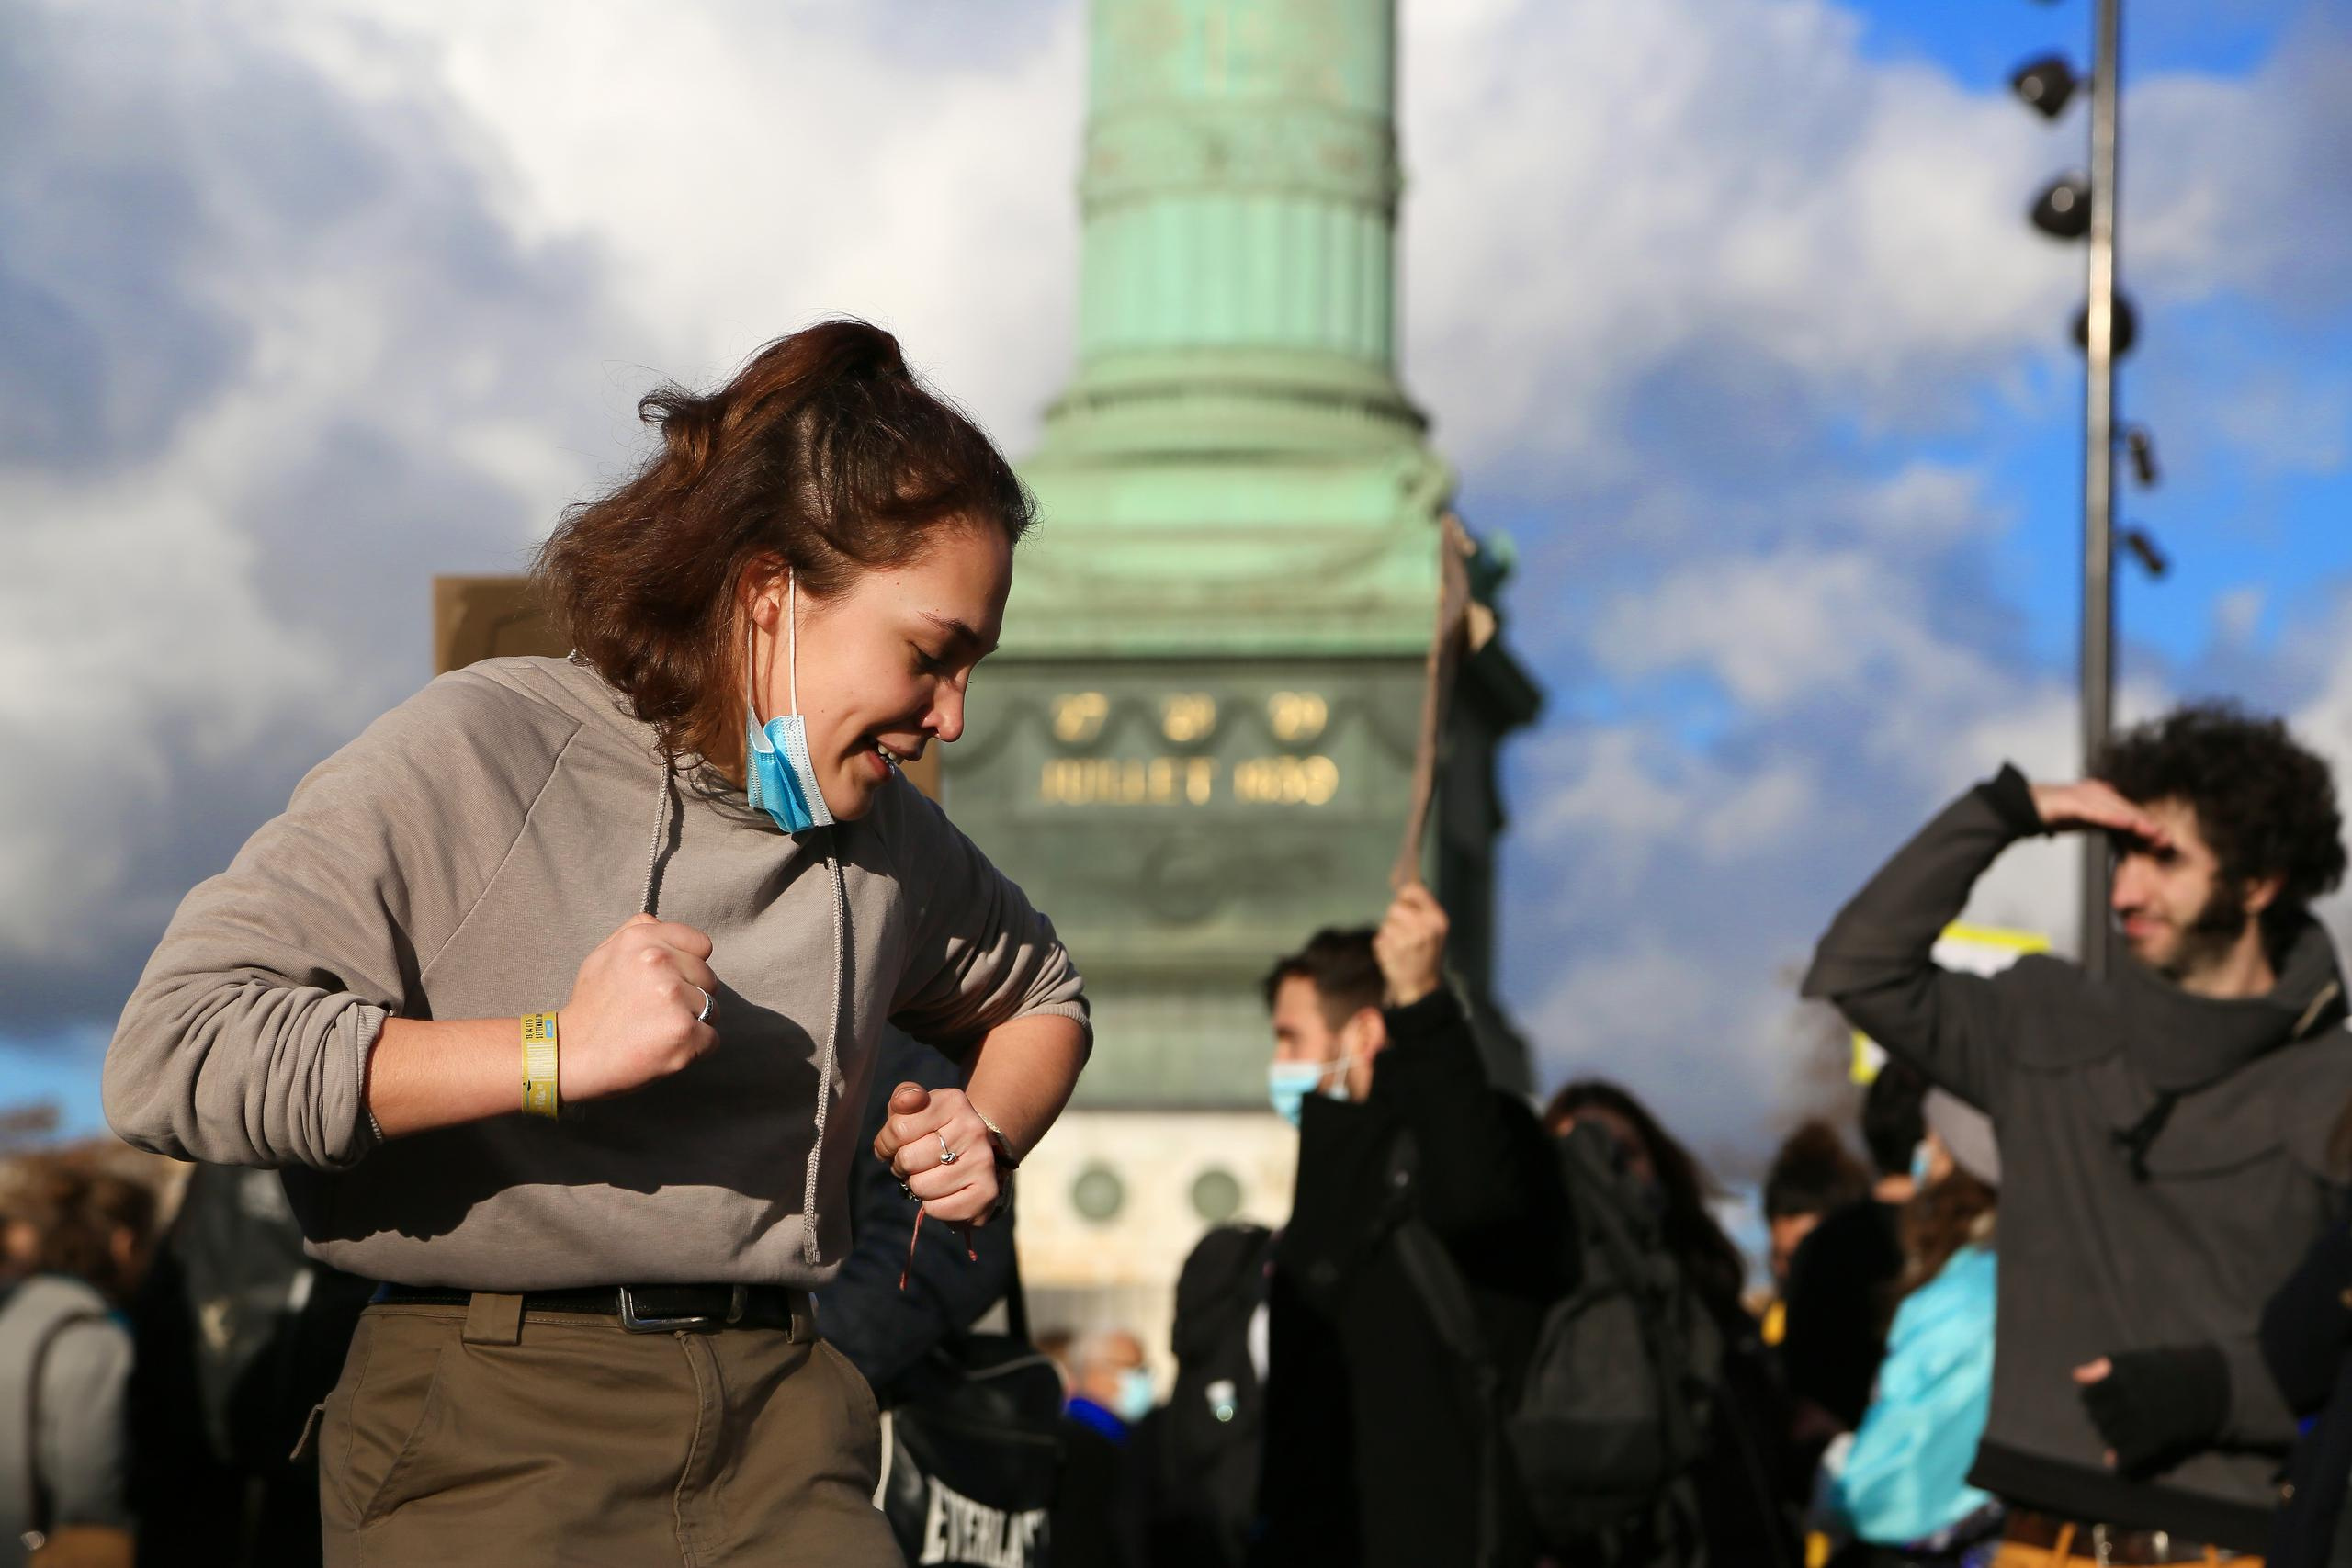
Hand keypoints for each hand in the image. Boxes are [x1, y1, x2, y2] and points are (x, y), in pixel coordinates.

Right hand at [555, 913, 720, 1101]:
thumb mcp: (604, 954)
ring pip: (712, 1010)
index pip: (702, 946)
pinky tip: (664, 1049)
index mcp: (642, 938)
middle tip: (656, 1012)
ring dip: (693, 1023)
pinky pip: (712, 1040)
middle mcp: (659, 962)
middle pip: (709, 979)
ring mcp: (673, 998)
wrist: (572, 1055)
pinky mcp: (684, 1032)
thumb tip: (665, 925)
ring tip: (657, 1030)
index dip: (690, 966)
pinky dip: (694, 1049)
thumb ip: (638, 932)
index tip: (670, 982)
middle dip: (691, 996)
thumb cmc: (591, 1006)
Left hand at [875, 1083, 1004, 1225]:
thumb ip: (905, 1097)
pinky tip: (943, 1192)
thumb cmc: (934, 1130)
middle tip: (914, 1162)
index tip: (897, 1144)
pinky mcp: (986, 1193)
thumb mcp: (917, 1108)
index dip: (887, 1143)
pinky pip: (936, 1209)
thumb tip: (906, 1100)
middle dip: (902, 1165)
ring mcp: (983, 1162)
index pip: (898, 1129)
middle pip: (908, 1159)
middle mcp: (973, 1129)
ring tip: (929, 1175)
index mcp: (954, 1102)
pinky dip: (932, 1205)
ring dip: (917, 1185)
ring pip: (920, 1186)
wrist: (975, 1154)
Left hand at [1374, 882, 1448, 1007]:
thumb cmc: (1427, 953)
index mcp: (1437, 919)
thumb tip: (1404, 886)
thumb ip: (1423, 908)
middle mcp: (1423, 927)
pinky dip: (1384, 944)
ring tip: (1401, 945)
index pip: (1413, 890)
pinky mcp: (1390, 950)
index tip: (1404, 899)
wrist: (1421, 984)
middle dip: (1396, 917)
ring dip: (1389, 932)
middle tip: (1405, 931)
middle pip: (1395, 907)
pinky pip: (1379, 937)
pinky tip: (1395, 954)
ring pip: (1386, 923)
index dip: (1405, 894)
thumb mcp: (1435, 929)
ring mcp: (1406, 940)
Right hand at [2029, 779, 2172, 848]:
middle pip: (2128, 809)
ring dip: (2136, 822)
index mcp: (2102, 794)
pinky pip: (2097, 811)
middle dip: (2148, 824)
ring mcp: (2085, 794)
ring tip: (2153, 833)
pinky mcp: (2073, 800)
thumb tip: (2125, 833)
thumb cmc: (2054, 814)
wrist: (2023, 808)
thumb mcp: (2085, 821)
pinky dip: (2113, 817)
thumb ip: (2104, 823)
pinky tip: (2127, 824)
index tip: (2163, 841)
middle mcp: (2097, 790)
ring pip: (2117, 809)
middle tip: (2166, 840)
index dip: (2147, 825)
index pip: (2129, 810)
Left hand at [2074, 1346, 2229, 1476]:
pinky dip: (2119, 1461)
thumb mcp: (2135, 1361)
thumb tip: (2076, 1375)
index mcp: (2120, 1377)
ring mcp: (2140, 1420)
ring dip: (2112, 1439)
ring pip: (2110, 1437)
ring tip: (2122, 1436)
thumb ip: (2103, 1368)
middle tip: (2115, 1421)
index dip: (2094, 1401)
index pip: (2089, 1396)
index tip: (2103, 1403)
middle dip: (2103, 1421)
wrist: (2209, 1390)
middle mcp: (2127, 1398)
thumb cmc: (2169, 1372)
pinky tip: (2116, 1462)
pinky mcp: (2154, 1441)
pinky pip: (2126, 1457)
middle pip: (2098, 1418)